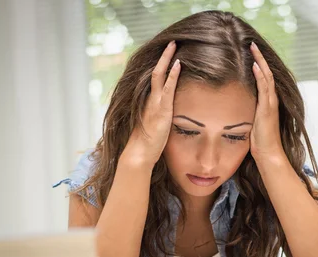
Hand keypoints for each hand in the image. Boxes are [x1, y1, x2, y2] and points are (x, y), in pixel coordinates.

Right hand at [123, 41, 180, 166]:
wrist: (139, 153)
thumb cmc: (148, 143)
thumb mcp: (155, 126)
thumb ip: (160, 116)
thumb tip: (168, 115)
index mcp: (148, 101)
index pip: (155, 78)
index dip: (162, 66)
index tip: (170, 55)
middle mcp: (149, 99)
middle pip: (155, 70)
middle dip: (164, 56)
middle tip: (173, 42)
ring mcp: (154, 103)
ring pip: (159, 74)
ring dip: (168, 59)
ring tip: (175, 45)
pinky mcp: (161, 110)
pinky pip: (167, 88)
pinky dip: (173, 75)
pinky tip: (179, 64)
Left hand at [249, 42, 284, 163]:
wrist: (269, 154)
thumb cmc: (259, 141)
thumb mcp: (251, 121)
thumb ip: (246, 111)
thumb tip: (233, 106)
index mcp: (267, 101)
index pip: (263, 77)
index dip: (257, 64)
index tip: (249, 52)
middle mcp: (271, 100)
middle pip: (266, 72)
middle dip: (259, 57)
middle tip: (251, 43)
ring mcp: (271, 103)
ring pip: (267, 77)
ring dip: (260, 61)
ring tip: (253, 48)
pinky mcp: (268, 109)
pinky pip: (265, 88)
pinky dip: (260, 76)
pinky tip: (255, 66)